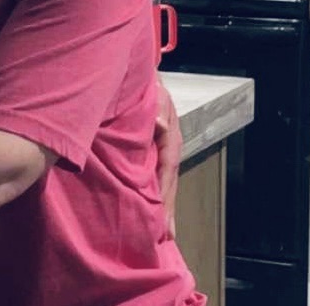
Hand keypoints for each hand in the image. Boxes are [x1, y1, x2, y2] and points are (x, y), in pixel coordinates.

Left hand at [154, 77, 181, 240]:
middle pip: (169, 180)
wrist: (138, 74)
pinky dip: (153, 187)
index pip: (169, 169)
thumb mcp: (155, 94)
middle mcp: (169, 145)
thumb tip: (162, 128)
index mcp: (171, 136)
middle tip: (167, 236)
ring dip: (162, 201)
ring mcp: (161, 146)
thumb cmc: (146, 85)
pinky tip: (149, 202)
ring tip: (162, 229)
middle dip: (168, 208)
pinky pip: (154, 170)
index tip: (164, 219)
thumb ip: (159, 111)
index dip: (166, 194)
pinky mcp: (151, 145)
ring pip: (163, 177)